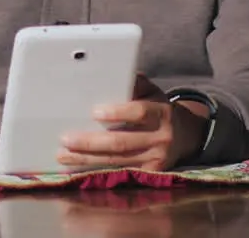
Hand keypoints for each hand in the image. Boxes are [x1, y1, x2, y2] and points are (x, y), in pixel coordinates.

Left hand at [57, 74, 206, 171]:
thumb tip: (107, 73)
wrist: (185, 136)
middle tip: (65, 138)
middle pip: (122, 142)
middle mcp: (161, 138)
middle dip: (90, 142)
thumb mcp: (151, 92)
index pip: (139, 112)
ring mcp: (156, 159)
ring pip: (117, 161)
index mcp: (161, 113)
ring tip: (63, 155)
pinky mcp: (150, 174)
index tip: (94, 112)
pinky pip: (119, 173)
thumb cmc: (158, 109)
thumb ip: (133, 83)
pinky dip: (96, 170)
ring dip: (86, 159)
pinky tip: (77, 167)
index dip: (117, 112)